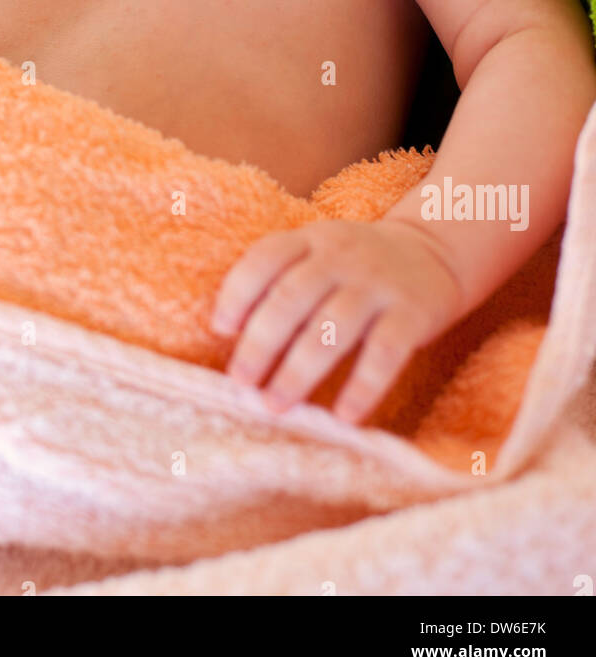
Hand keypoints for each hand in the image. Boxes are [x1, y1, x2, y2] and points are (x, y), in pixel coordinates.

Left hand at [210, 218, 466, 423]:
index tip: (221, 329)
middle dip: (260, 344)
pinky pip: (385, 354)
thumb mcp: (318, 254)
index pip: (266, 257)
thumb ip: (279, 280)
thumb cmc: (355, 267)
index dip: (238, 292)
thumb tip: (226, 331)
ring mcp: (378, 284)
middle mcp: (342, 256)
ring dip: (298, 372)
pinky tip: (343, 417)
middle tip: (241, 384)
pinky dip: (362, 387)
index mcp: (311, 239)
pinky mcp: (413, 314)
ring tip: (275, 405)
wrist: (434, 253)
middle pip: (292, 298)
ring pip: (332, 330)